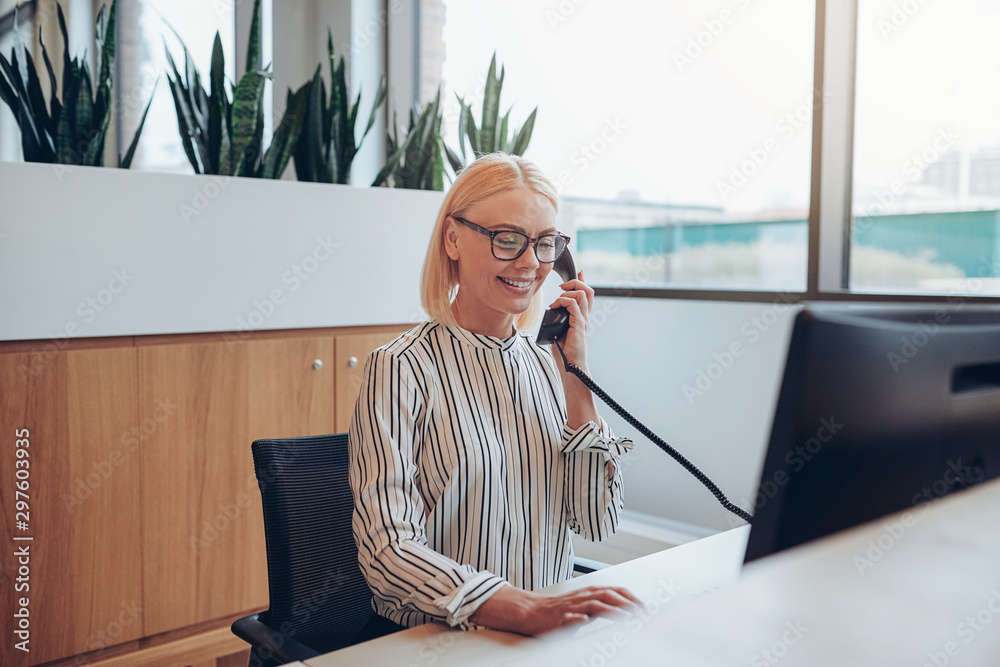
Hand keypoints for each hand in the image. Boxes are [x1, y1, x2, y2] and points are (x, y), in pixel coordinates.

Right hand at [470, 584, 640, 635]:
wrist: (530, 611)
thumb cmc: (556, 610)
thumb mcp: (582, 606)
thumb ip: (599, 607)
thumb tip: (621, 611)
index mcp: (588, 593)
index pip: (614, 590)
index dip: (630, 596)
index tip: (644, 606)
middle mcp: (582, 597)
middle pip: (608, 594)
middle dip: (626, 603)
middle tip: (641, 612)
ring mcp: (571, 607)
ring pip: (592, 603)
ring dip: (610, 609)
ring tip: (624, 617)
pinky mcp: (558, 617)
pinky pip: (568, 616)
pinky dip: (577, 618)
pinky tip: (585, 621)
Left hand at [550, 270, 594, 371]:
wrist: (572, 367)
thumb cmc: (565, 354)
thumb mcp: (560, 333)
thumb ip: (558, 321)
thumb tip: (550, 314)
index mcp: (582, 318)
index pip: (587, 295)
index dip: (583, 281)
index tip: (579, 272)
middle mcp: (585, 317)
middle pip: (588, 290)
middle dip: (576, 282)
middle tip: (562, 287)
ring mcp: (583, 321)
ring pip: (582, 294)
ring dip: (568, 292)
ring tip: (557, 298)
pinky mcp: (579, 325)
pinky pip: (573, 305)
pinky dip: (562, 301)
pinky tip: (554, 307)